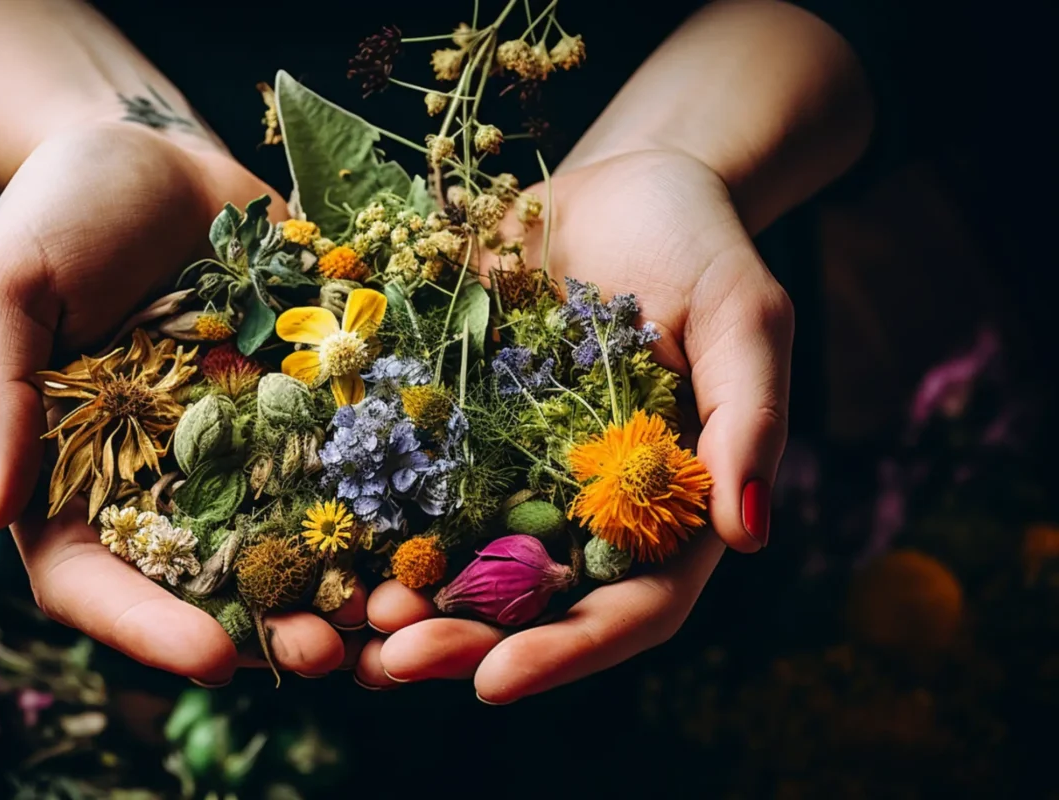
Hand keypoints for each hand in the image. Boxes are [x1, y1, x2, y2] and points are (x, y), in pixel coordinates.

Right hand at [0, 123, 361, 683]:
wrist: (155, 152)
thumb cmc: (61, 210)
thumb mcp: (6, 283)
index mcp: (70, 478)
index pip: (92, 580)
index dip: (146, 628)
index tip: (210, 660)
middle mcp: (160, 484)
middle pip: (207, 586)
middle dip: (271, 630)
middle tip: (334, 655)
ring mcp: (240, 453)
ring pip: (291, 547)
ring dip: (348, 592)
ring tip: (405, 620)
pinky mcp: (305, 411)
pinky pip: (348, 472)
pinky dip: (391, 511)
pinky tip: (441, 535)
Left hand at [359, 149, 792, 699]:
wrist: (617, 185)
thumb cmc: (698, 247)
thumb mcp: (743, 318)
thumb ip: (749, 418)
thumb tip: (750, 534)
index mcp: (659, 511)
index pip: (626, 607)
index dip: (565, 650)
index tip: (494, 682)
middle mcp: (579, 511)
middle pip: (527, 604)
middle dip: (460, 640)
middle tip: (392, 659)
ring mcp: (509, 473)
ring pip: (454, 559)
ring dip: (398, 599)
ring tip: (338, 624)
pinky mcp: (450, 426)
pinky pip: (403, 480)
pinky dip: (363, 517)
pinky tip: (312, 536)